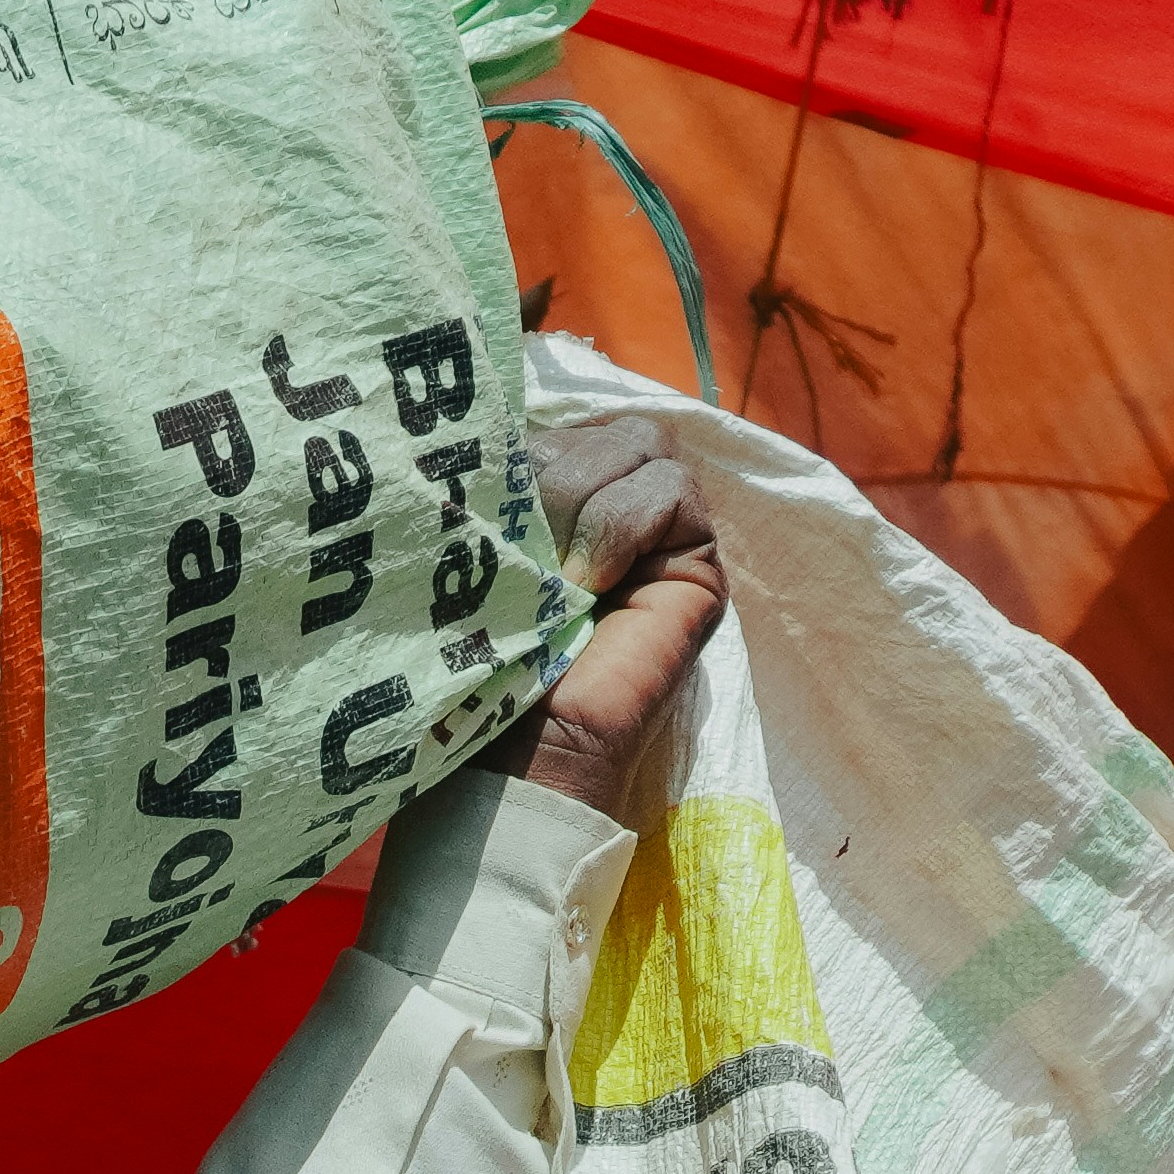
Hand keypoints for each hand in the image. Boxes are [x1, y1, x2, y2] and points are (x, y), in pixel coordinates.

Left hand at [501, 414, 730, 814]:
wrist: (515, 754)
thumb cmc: (481, 668)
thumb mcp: (478, 555)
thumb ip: (500, 484)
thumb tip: (490, 418)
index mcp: (552, 503)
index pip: (556, 421)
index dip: (523, 438)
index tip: (485, 483)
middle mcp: (607, 512)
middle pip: (599, 426)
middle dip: (552, 471)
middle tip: (520, 545)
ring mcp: (657, 536)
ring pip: (640, 442)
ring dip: (584, 496)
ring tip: (556, 571)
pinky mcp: (695, 564)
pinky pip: (672, 489)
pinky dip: (624, 523)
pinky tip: (591, 582)